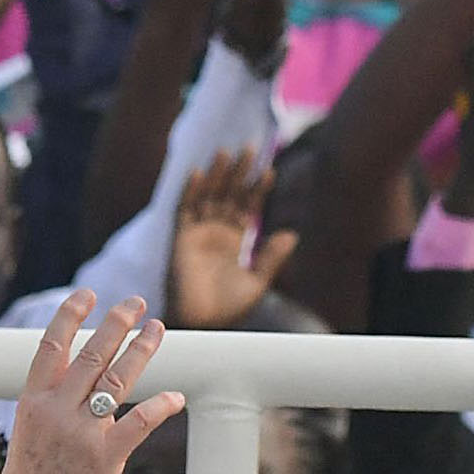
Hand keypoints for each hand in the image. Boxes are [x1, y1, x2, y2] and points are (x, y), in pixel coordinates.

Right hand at [0, 291, 184, 473]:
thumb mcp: (30, 431)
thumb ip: (53, 400)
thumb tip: (80, 372)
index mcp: (32, 401)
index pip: (51, 346)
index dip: (70, 316)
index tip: (88, 295)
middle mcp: (56, 411)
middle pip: (91, 354)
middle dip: (116, 323)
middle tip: (135, 302)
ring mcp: (82, 433)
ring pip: (117, 379)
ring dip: (141, 350)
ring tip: (157, 328)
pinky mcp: (106, 458)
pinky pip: (139, 422)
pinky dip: (160, 406)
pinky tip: (176, 396)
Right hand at [168, 151, 296, 329]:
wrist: (202, 324)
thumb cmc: (228, 309)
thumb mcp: (257, 282)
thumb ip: (272, 258)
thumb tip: (292, 234)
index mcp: (235, 240)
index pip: (248, 206)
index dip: (257, 189)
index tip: (269, 171)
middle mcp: (217, 231)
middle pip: (228, 194)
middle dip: (238, 172)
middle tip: (249, 148)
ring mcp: (198, 233)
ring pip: (208, 196)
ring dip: (216, 175)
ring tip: (226, 152)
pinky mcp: (181, 239)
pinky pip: (184, 210)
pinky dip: (190, 192)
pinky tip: (198, 173)